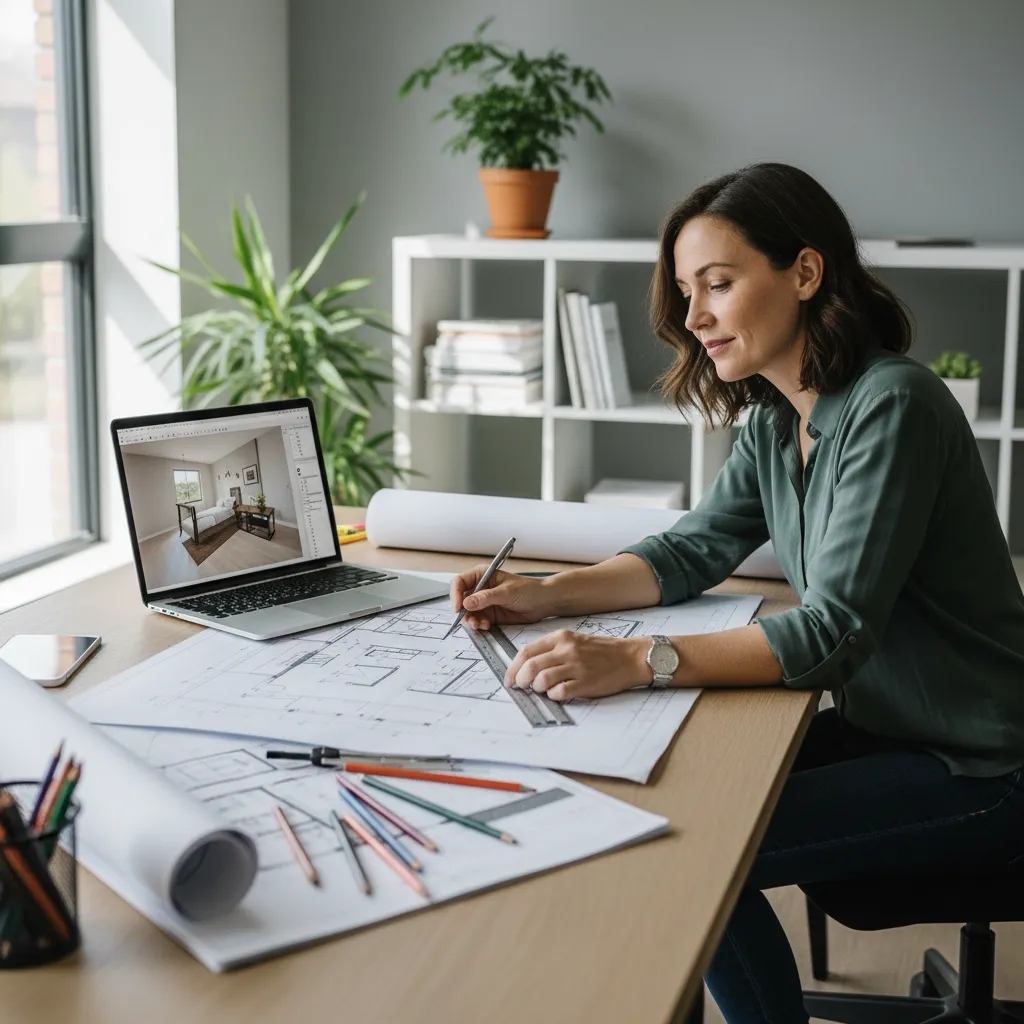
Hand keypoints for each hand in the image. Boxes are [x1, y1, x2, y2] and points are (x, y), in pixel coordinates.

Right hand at [449, 568, 554, 629]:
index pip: (459, 582)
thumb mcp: (507, 592)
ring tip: (481, 625)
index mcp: (482, 575)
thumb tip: (466, 603)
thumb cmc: (529, 590)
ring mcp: (484, 602)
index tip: (457, 608)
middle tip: (471, 621)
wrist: (543, 602)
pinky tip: (487, 626)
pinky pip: (477, 621)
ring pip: (468, 613)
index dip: (455, 594)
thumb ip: (486, 598)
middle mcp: (480, 588)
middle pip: (460, 600)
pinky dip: (479, 625)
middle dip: (463, 612)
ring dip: (471, 621)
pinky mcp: (489, 615)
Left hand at [504, 631, 650, 700]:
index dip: (513, 667)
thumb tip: (526, 666)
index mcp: (561, 638)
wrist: (630, 657)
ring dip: (537, 689)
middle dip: (520, 680)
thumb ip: (552, 650)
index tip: (510, 678)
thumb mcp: (574, 641)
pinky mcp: (585, 683)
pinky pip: (559, 692)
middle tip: (521, 687)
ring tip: (543, 689)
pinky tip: (558, 693)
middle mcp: (566, 650)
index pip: (526, 651)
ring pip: (541, 680)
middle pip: (530, 666)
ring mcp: (576, 666)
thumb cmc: (602, 651)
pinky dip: (554, 696)